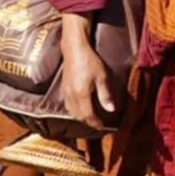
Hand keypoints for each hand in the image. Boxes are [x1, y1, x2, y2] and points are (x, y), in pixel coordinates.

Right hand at [61, 14, 115, 128]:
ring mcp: (66, 92)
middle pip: (78, 116)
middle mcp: (71, 95)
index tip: (102, 126)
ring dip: (80, 117)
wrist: (74, 49)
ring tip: (90, 117)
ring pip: (71, 111)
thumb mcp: (101, 77)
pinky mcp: (63, 87)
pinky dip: (74, 110)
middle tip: (98, 123)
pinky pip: (67, 104)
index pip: (88, 115)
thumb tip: (111, 109)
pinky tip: (80, 107)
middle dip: (88, 121)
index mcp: (81, 94)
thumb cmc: (89, 61)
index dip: (95, 122)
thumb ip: (105, 95)